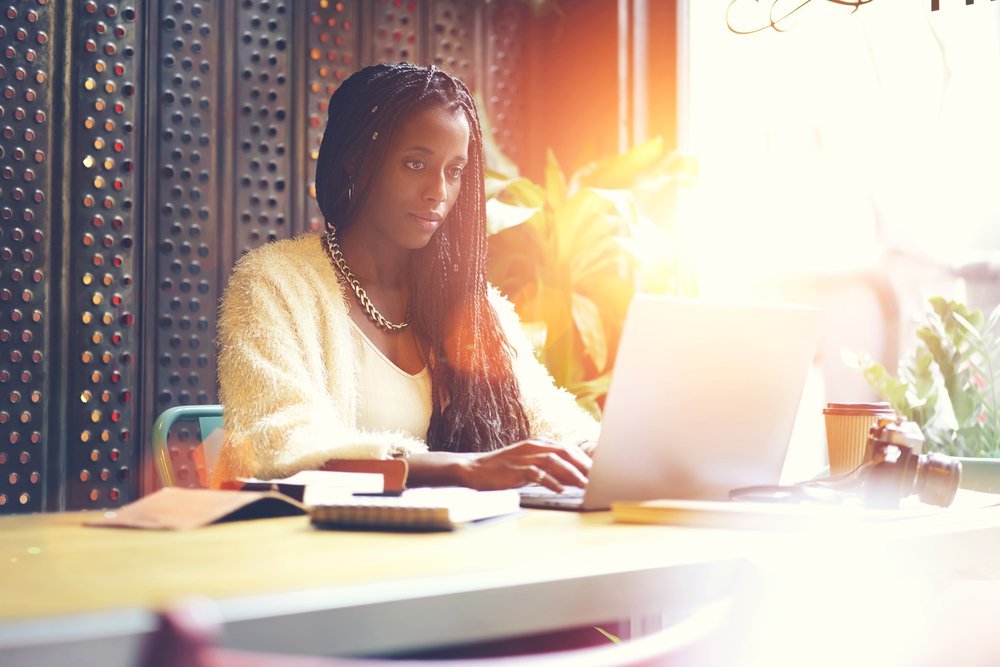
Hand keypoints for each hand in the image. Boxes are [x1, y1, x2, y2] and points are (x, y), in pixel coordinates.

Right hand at [459, 438, 591, 492]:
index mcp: (538, 444)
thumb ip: (548, 467)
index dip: (584, 459)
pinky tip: (560, 489)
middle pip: (565, 452)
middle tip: (597, 478)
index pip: (568, 448)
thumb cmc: (504, 469)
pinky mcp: (515, 469)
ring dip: (571, 473)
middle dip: (583, 465)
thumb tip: (571, 478)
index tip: (598, 471)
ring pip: (554, 461)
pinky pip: (537, 473)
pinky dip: (550, 481)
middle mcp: (533, 447)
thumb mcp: (528, 464)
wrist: (476, 469)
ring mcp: (524, 457)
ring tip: (584, 485)